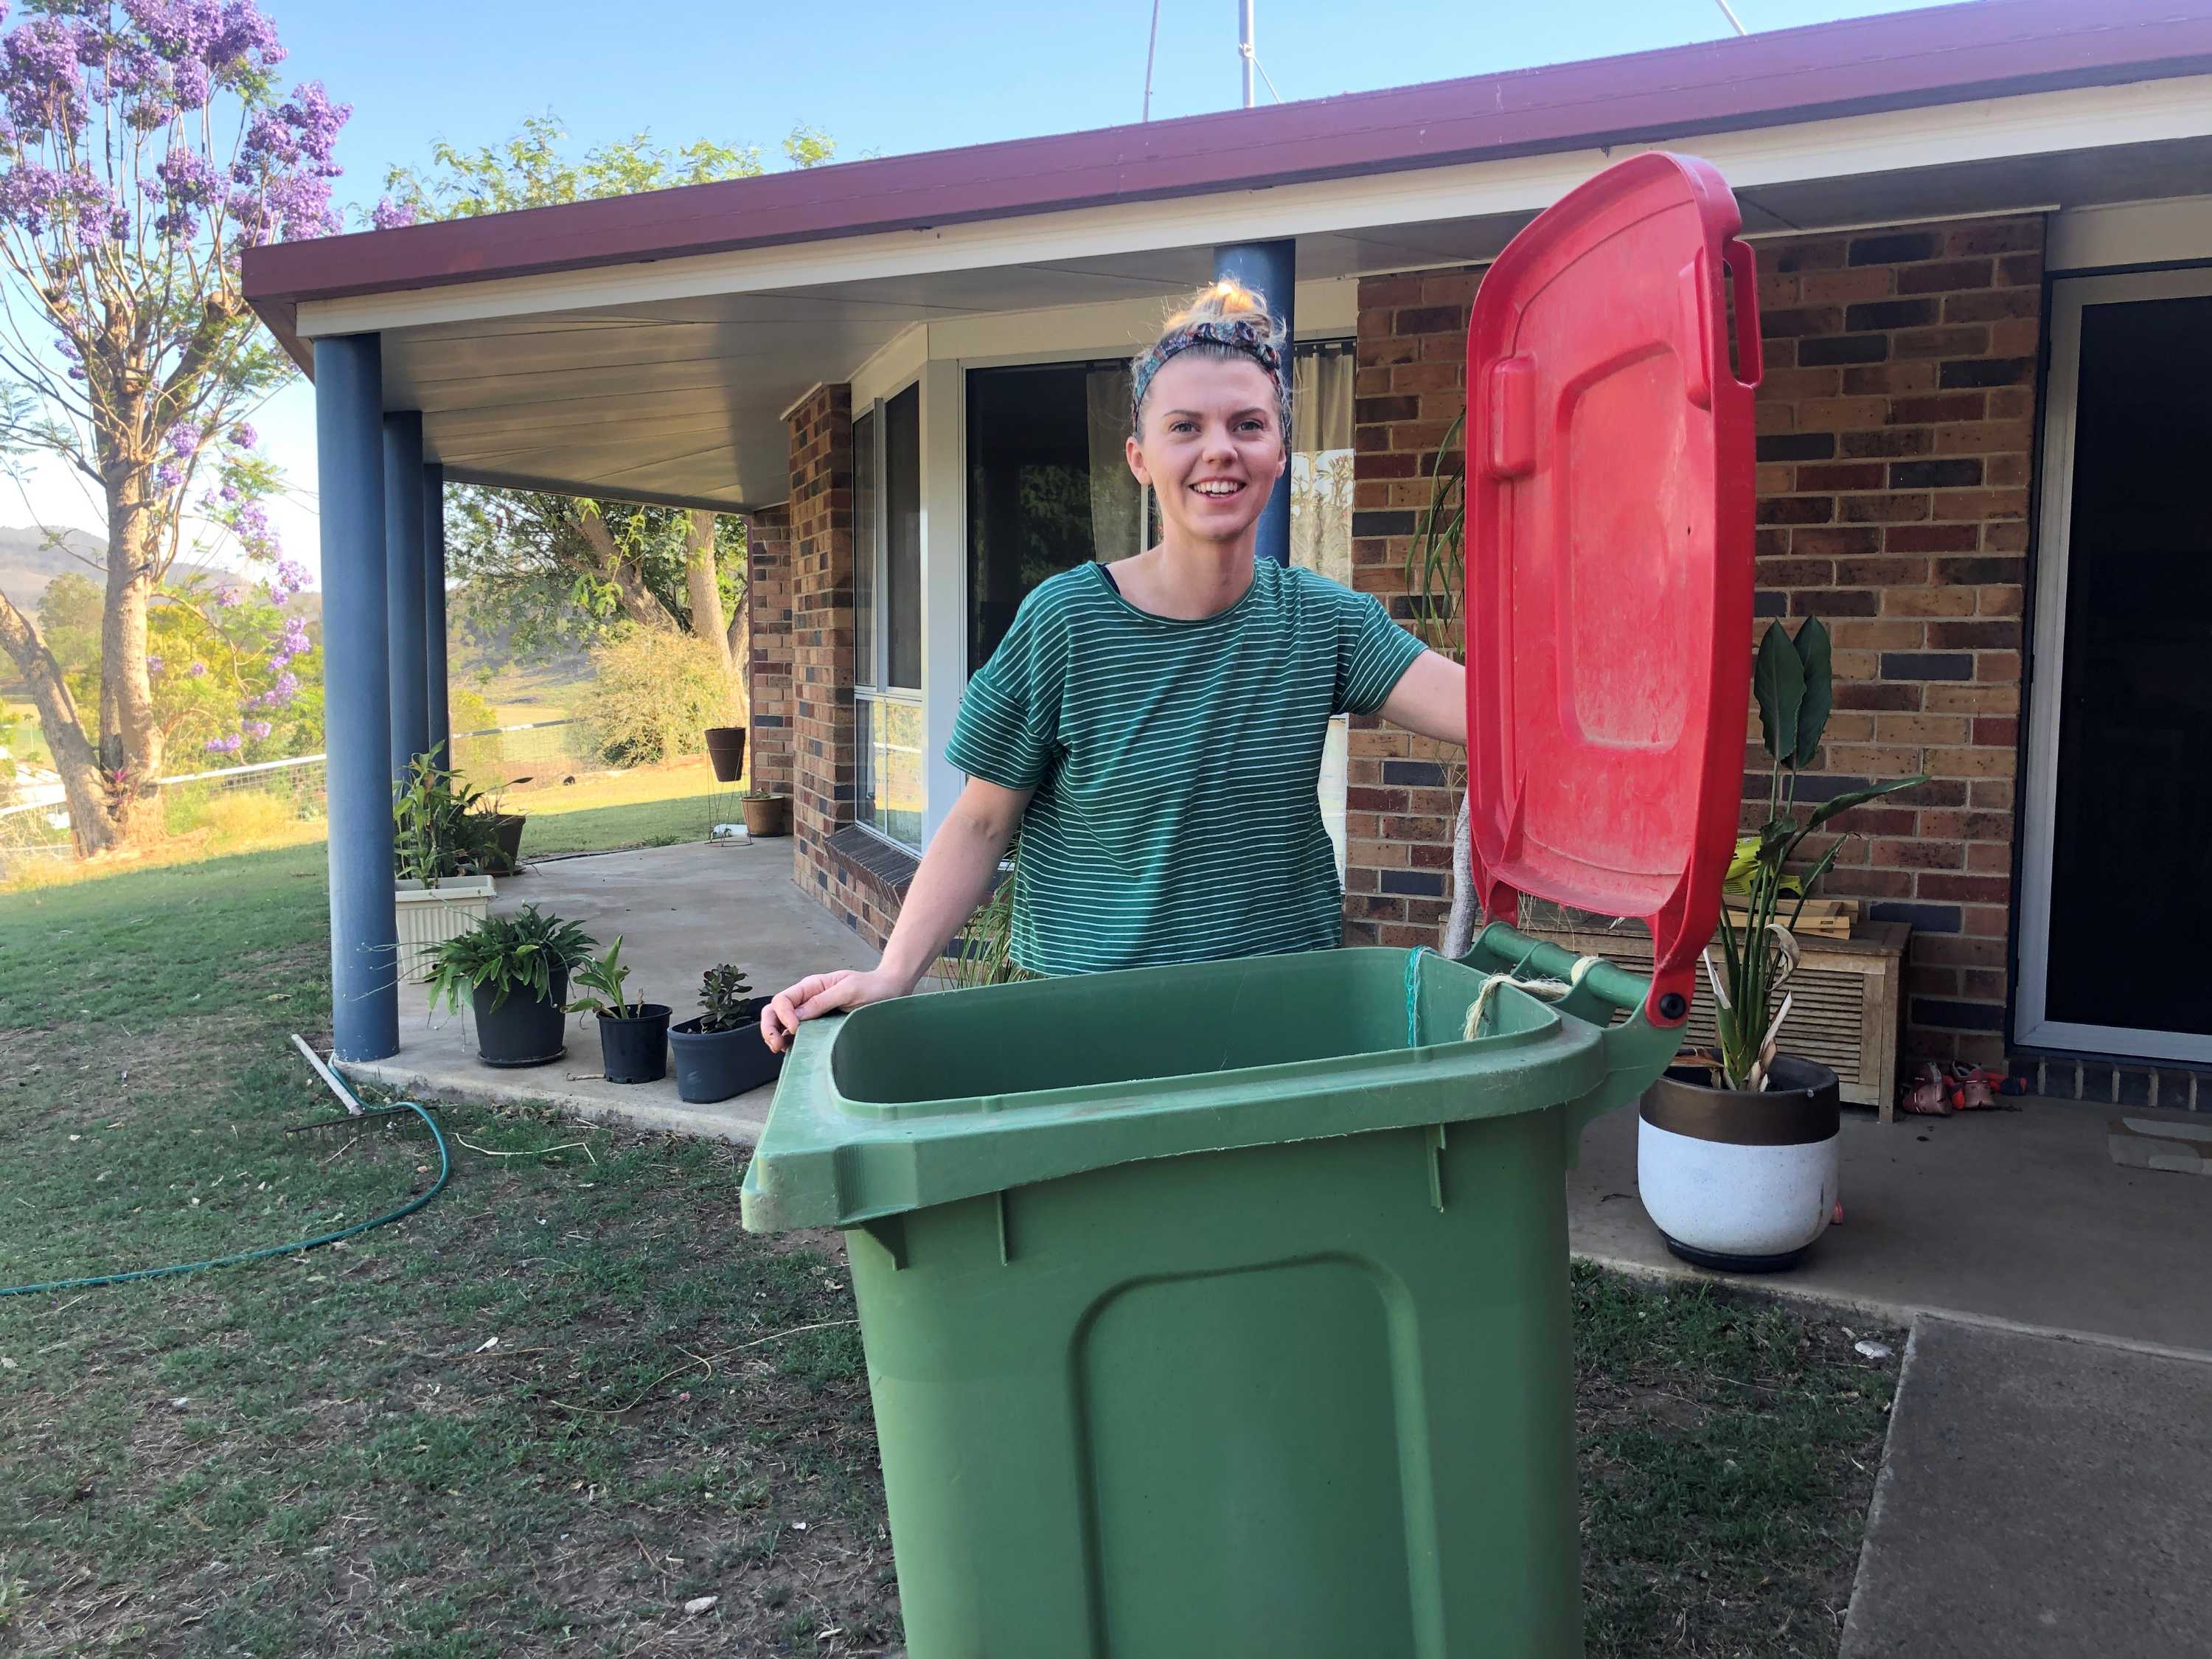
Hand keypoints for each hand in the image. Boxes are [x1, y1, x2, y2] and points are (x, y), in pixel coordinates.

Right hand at [760, 967, 912, 1052]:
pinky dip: (789, 1041)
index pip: (782, 1000)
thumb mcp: (848, 990)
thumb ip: (822, 1001)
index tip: (796, 1029)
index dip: (783, 1016)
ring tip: (781, 1049)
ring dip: (776, 1036)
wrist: (889, 991)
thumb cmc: (871, 987)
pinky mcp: (818, 1026)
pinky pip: (796, 1033)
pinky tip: (792, 1050)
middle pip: (774, 1010)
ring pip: (781, 1023)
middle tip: (777, 1046)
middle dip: (770, 1028)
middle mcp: (807, 999)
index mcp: (811, 986)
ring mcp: (811, 1013)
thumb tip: (796, 1017)